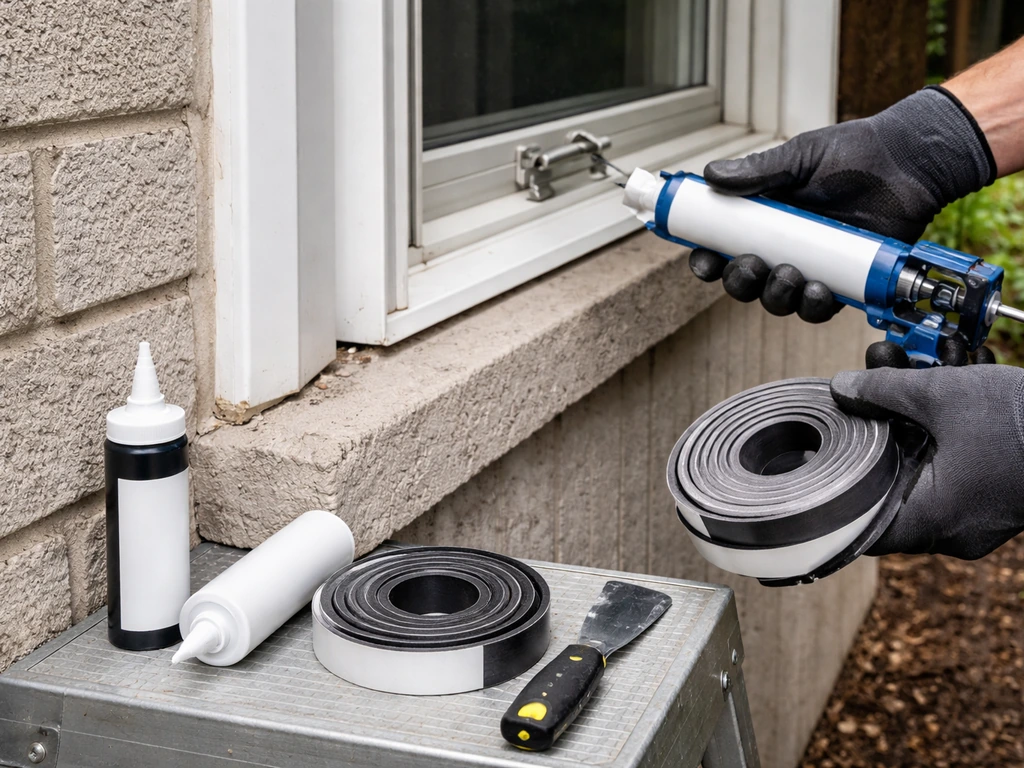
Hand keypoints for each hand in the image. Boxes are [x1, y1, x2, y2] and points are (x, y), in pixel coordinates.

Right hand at [690, 86, 994, 320]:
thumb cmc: (855, 153)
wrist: (907, 160)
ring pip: (776, 300)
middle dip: (739, 282)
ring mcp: (811, 266)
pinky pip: (818, 308)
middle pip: (744, 282)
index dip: (708, 260)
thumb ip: (758, 171)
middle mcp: (782, 247)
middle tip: (751, 264)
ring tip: (788, 274)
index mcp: (763, 219)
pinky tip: (817, 288)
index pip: (723, 248)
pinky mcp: (843, 281)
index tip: (704, 260)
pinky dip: (812, 306)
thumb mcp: (800, 157)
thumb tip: (710, 175)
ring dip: (773, 296)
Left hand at [830, 362, 1023, 558]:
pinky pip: (954, 463)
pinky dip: (941, 425)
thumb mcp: (943, 394)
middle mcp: (952, 529)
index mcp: (933, 520)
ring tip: (896, 364)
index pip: (858, 525)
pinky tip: (938, 376)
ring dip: (908, 415)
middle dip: (874, 425)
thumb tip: (842, 387)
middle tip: (858, 388)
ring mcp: (976, 515)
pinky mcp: (995, 494)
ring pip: (923, 464)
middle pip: (889, 480)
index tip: (809, 465)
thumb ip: (884, 391)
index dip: (829, 493)